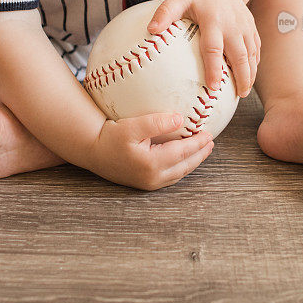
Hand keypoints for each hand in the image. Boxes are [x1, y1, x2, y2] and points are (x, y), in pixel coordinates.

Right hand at [86, 112, 214, 190]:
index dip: (198, 143)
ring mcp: (149, 183)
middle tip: (211, 142)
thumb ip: (156, 122)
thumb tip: (180, 119)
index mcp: (152, 164)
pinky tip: (184, 158)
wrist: (92, 152)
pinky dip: (181, 166)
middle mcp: (153, 177)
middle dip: (200, 154)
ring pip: (179, 173)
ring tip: (202, 150)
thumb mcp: (132, 126)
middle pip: (185, 166)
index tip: (209, 133)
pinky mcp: (145, 183)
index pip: (183, 153)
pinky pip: (170, 176)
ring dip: (192, 161)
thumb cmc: (110, 137)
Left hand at [146, 0, 259, 97]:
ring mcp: (245, 26)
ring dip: (250, 73)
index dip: (214, 68)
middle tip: (237, 96)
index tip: (214, 86)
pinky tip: (250, 76)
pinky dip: (254, 64)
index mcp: (213, 20)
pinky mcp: (252, 27)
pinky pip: (256, 48)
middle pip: (239, 55)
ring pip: (251, 54)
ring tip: (243, 92)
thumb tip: (151, 30)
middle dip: (241, 76)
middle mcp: (232, 25)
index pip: (214, 48)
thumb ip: (166, 13)